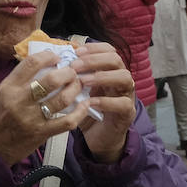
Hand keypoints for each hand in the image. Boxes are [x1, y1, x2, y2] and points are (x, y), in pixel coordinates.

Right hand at [0, 50, 89, 165]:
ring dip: (75, 88)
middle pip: (52, 79)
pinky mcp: (41, 133)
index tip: (56, 57)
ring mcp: (32, 119)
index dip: (49, 56)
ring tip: (78, 84)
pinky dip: (80, 112)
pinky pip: (67, 121)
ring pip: (63, 98)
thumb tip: (43, 65)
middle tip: (72, 71)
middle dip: (68, 72)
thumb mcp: (1, 93)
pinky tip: (85, 105)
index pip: (32, 63)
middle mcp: (20, 101)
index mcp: (8, 88)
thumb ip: (20, 80)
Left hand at [70, 43, 136, 162]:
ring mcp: (127, 95)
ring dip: (102, 76)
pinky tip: (90, 102)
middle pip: (116, 59)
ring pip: (125, 77)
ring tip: (83, 81)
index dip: (93, 48)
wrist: (98, 138)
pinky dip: (106, 101)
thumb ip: (74, 76)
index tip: (76, 51)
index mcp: (110, 71)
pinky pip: (123, 103)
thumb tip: (59, 60)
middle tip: (75, 66)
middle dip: (94, 60)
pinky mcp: (127, 113)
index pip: (108, 50)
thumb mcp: (78, 91)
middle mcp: (120, 80)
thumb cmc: (86, 112)